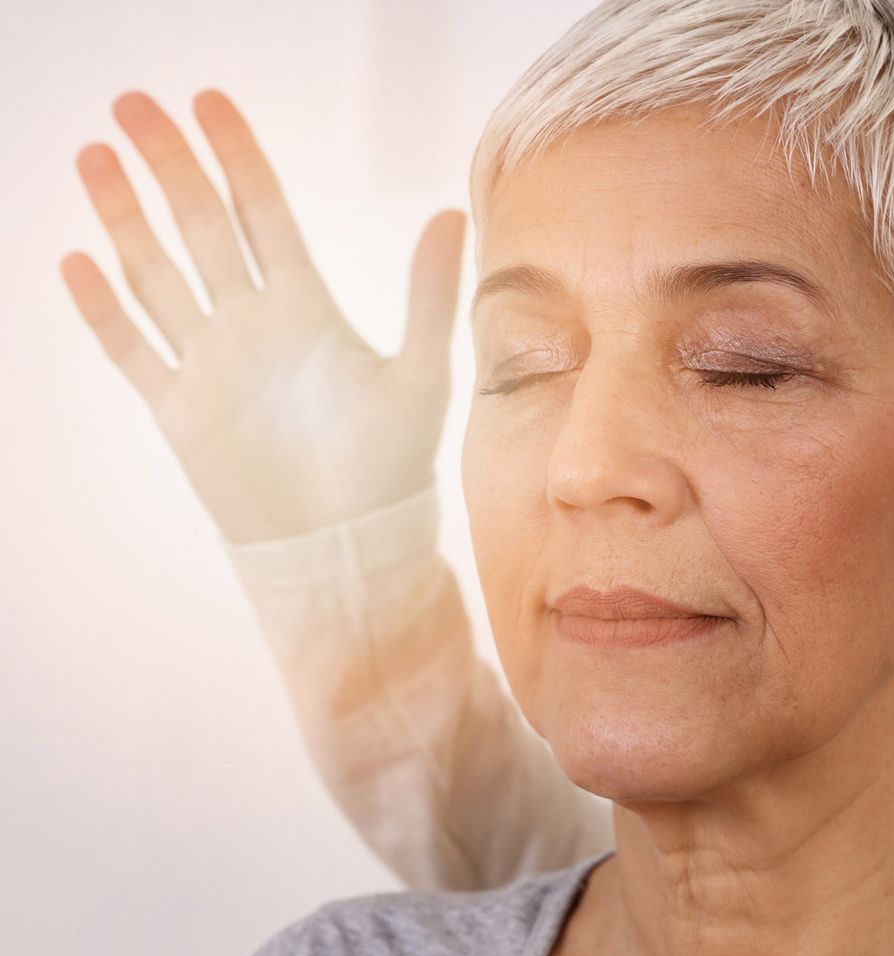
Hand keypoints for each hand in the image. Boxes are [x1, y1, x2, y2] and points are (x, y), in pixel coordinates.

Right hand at [60, 89, 465, 543]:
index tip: (208, 101)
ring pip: (157, 273)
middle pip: (200, 226)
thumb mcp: (421, 375)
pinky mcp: (180, 410)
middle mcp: (254, 323)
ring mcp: (211, 362)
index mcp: (308, 305)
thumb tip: (450, 213)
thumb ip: (428, 295)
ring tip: (95, 157)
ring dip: (125, 218)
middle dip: (168, 166)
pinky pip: (133, 349)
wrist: (350, 549)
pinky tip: (77, 261)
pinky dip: (103, 309)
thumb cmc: (394, 469)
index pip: (264, 212)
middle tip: (133, 104)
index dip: (236, 156)